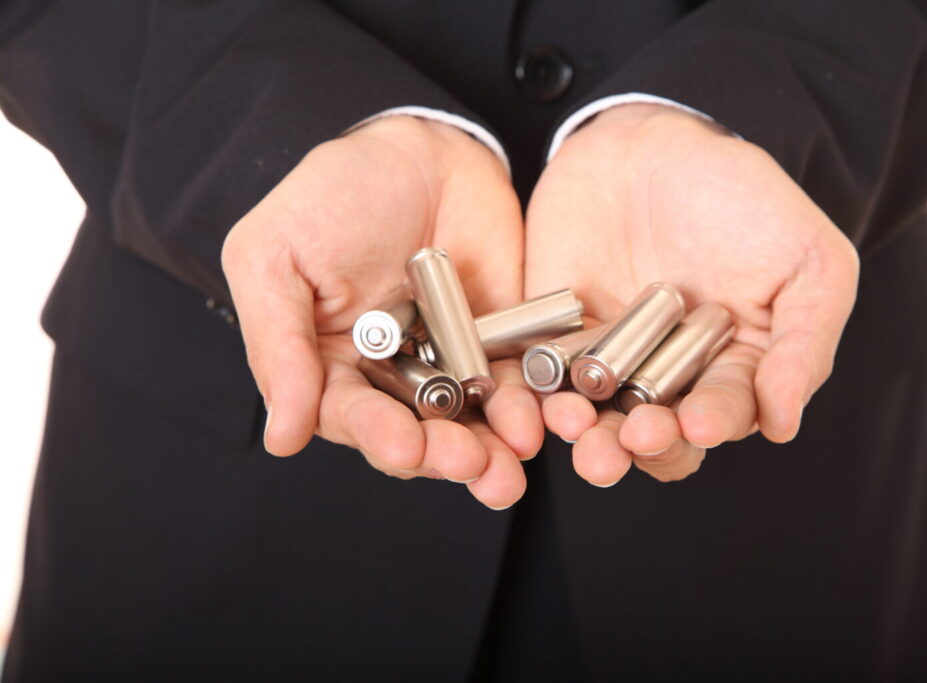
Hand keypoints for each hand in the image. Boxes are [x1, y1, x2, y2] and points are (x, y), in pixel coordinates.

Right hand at [222, 116, 540, 508]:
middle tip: (467, 462)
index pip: (351, 418)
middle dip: (441, 455)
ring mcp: (449, 366)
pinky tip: (535, 425)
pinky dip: (527, 410)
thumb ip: (277, 344)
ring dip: (488, 452)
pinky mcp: (499, 348)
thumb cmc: (334, 194)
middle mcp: (390, 378)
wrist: (419, 148)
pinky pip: (516, 387)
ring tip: (506, 468)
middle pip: (416, 435)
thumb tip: (282, 435)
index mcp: (330, 367)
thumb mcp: (275, 256)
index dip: (377, 436)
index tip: (402, 447)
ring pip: (469, 425)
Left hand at [525, 104, 858, 485]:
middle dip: (643, 445)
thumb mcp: (808, 260)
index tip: (699, 423)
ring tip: (579, 429)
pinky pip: (539, 380)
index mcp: (730, 373)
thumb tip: (783, 425)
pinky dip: (534, 398)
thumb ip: (804, 342)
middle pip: (653, 436)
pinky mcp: (553, 344)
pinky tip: (537, 403)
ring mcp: (606, 366)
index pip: (720, 417)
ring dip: (586, 436)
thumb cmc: (742, 199)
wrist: (652, 144)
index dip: (711, 424)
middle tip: (632, 438)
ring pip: (593, 420)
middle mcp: (666, 381)